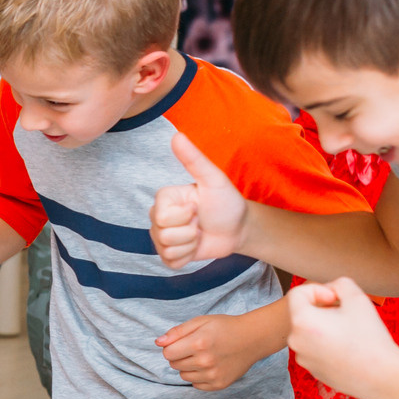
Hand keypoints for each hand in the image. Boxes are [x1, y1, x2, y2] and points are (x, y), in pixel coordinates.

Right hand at [150, 134, 248, 267]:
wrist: (239, 228)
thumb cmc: (226, 201)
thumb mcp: (213, 179)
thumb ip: (194, 159)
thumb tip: (177, 135)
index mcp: (165, 198)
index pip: (161, 217)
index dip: (184, 216)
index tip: (197, 207)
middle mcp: (159, 217)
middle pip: (162, 235)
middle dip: (189, 232)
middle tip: (200, 221)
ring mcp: (163, 237)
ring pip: (166, 250)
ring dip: (190, 244)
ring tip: (200, 233)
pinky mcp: (171, 255)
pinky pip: (171, 262)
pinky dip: (188, 257)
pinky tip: (197, 246)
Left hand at [155, 313, 271, 391]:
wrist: (253, 338)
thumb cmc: (225, 327)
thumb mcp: (200, 321)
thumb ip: (177, 332)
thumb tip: (158, 343)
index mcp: (198, 343)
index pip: (167, 353)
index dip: (172, 347)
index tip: (183, 342)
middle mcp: (205, 361)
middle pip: (174, 365)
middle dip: (180, 356)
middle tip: (196, 347)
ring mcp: (213, 375)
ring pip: (184, 376)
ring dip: (189, 367)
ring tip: (204, 356)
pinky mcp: (219, 384)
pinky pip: (196, 385)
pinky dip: (199, 377)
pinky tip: (210, 366)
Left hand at [284, 279, 398, 398]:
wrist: (382, 376)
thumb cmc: (370, 337)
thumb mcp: (357, 297)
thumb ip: (340, 284)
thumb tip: (331, 290)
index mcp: (301, 320)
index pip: (297, 294)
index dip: (318, 290)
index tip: (336, 299)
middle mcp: (296, 341)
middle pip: (303, 314)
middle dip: (323, 309)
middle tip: (347, 315)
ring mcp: (303, 358)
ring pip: (310, 332)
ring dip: (325, 327)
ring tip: (349, 333)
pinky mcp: (313, 370)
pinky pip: (316, 349)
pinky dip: (328, 344)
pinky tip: (349, 349)